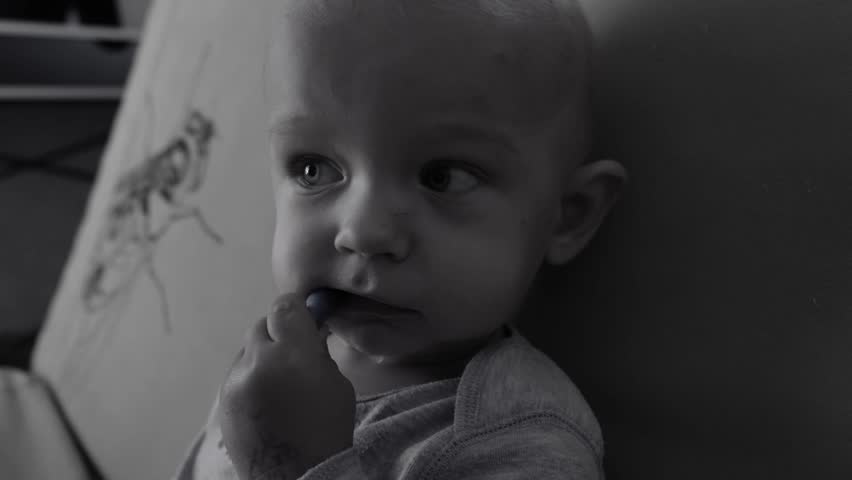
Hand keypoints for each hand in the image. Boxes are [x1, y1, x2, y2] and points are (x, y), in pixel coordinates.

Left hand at [218, 293, 355, 479]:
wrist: (294, 477)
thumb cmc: (326, 433)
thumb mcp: (338, 385)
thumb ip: (319, 354)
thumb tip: (309, 334)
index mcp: (294, 355)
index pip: (285, 307)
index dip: (296, 310)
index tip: (305, 319)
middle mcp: (259, 362)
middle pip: (262, 325)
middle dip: (278, 333)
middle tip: (294, 352)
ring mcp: (235, 382)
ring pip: (247, 351)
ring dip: (263, 357)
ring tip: (279, 383)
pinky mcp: (222, 400)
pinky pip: (237, 375)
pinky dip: (251, 379)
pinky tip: (266, 400)